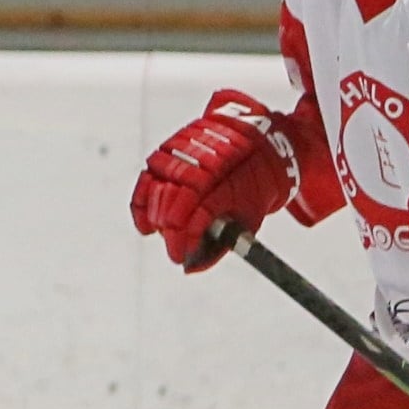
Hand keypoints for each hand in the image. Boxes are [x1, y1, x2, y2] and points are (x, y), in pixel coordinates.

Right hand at [129, 89, 303, 271]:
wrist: (265, 141)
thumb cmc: (257, 186)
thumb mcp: (249, 220)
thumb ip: (220, 246)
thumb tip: (190, 268)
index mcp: (227, 188)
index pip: (193, 220)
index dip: (183, 242)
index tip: (180, 258)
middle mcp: (204, 168)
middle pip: (171, 207)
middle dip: (169, 234)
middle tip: (175, 247)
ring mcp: (187, 154)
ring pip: (156, 191)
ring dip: (156, 217)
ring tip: (164, 231)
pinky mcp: (173, 145)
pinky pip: (148, 175)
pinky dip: (143, 198)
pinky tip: (146, 218)